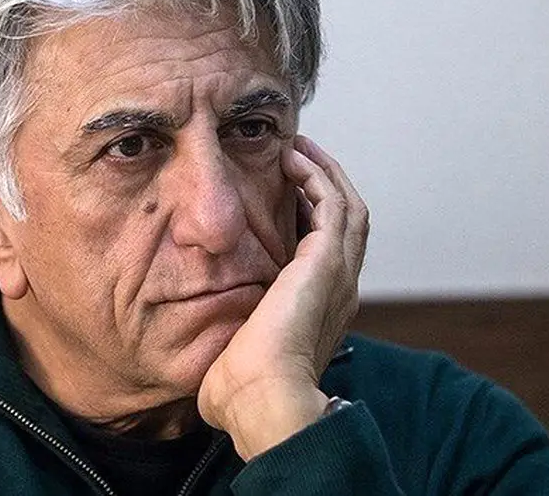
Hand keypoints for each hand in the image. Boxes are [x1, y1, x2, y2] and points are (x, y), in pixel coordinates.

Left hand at [197, 134, 368, 459]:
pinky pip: (331, 202)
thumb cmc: (241, 390)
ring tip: (298, 150)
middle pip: (347, 223)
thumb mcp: (235, 354)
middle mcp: (339, 291)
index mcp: (322, 312)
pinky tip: (293, 159)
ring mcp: (338, 274)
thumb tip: (201, 344)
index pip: (328, 253)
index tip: (287, 197)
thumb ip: (229, 339)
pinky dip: (316, 176)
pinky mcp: (327, 261)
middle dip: (325, 187)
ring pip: (347, 206)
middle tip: (299, 160)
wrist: (262, 398)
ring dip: (324, 173)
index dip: (313, 220)